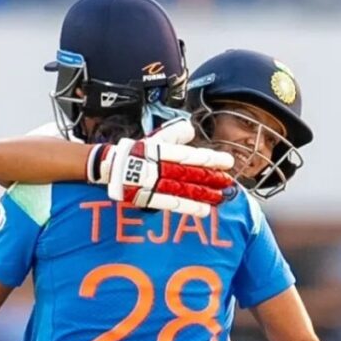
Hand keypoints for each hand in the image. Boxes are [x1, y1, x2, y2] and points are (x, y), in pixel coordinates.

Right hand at [86, 119, 235, 216]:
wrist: (111, 166)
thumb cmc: (138, 150)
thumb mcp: (156, 136)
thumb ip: (175, 133)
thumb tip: (191, 130)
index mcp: (161, 150)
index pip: (189, 154)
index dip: (209, 158)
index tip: (227, 161)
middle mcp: (157, 166)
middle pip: (188, 172)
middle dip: (210, 177)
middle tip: (228, 182)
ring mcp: (152, 183)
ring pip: (182, 188)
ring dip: (202, 194)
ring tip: (220, 198)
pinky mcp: (147, 197)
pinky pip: (169, 202)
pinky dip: (187, 206)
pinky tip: (202, 209)